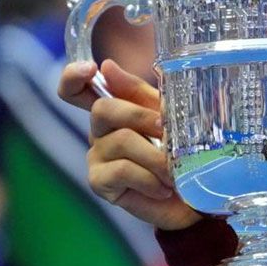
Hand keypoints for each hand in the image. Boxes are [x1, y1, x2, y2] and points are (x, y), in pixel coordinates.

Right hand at [65, 59, 200, 230]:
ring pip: (121, 141)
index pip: (77, 90)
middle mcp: (100, 132)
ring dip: (156, 156)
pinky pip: (123, 170)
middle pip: (103, 109)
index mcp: (115, 112)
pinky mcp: (100, 182)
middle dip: (140, 116)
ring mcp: (96, 157)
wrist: (193, 198)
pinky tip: (163, 188)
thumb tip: (108, 66)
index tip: (91, 69)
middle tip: (166, 130)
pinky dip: (150, 178)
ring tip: (174, 171)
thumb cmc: (181, 155)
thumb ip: (140, 94)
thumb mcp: (167, 117)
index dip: (73, 77)